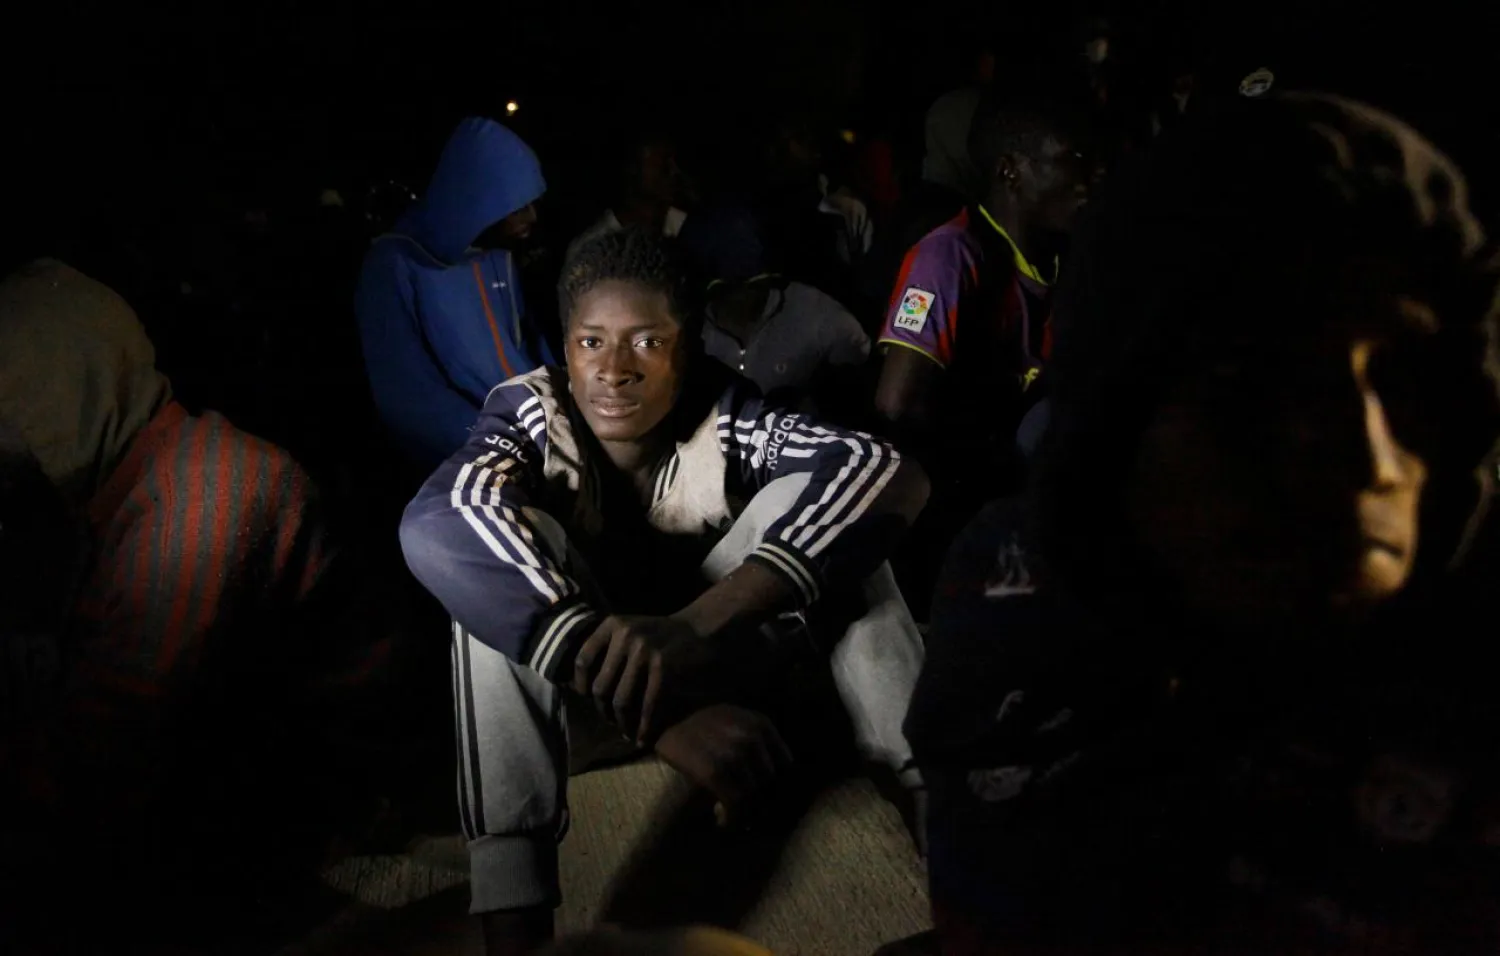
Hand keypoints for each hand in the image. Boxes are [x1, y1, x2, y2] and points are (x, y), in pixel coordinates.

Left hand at [570, 614, 713, 742]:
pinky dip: (644, 727)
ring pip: (621, 701)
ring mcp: (646, 652)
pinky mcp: (664, 669)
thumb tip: (576, 686)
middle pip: (601, 686)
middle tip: (611, 721)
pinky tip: (643, 738)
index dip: (582, 685)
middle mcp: (627, 635)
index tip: (588, 699)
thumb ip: (608, 648)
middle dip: (604, 710)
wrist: (703, 630)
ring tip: (626, 731)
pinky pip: (647, 707)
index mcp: (614, 625)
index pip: (583, 660)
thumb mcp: (632, 630)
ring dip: (622, 723)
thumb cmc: (663, 636)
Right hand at [653, 705, 791, 824]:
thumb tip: (776, 785)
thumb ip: (755, 744)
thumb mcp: (732, 723)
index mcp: (759, 722)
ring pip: (752, 794)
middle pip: (769, 781)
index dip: (774, 783)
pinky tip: (720, 820)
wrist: (659, 726)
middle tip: (739, 807)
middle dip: (756, 797)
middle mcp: (750, 734)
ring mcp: (733, 752)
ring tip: (727, 813)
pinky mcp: (714, 770)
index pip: (785, 763)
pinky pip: (734, 803)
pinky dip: (730, 817)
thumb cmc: (697, 730)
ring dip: (741, 810)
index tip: (761, 795)